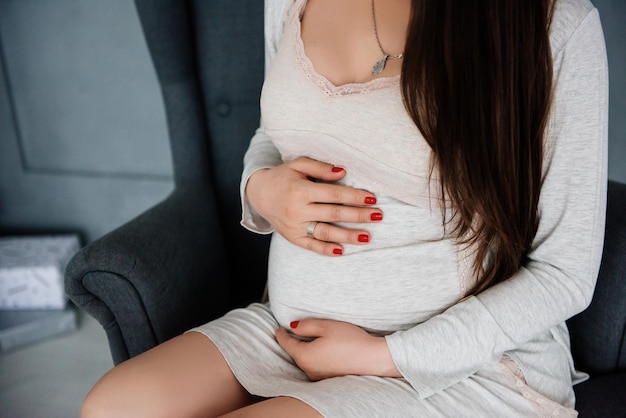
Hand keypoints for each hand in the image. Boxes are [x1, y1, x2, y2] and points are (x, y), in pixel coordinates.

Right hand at [245, 157, 382, 255]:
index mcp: (300, 190)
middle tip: (378, 216)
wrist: (257, 194)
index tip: (372, 198)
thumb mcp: (298, 165)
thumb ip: (320, 168)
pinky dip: (327, 250)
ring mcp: (295, 227)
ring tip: (368, 237)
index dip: (354, 196)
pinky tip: (343, 250)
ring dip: (348, 236)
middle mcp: (298, 210)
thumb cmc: (283, 177)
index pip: (334, 195)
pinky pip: (311, 246)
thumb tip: (343, 172)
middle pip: (334, 214)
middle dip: (358, 216)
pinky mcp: (292, 238)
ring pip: (326, 233)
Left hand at [275, 319, 400, 380]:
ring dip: (305, 350)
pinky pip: (316, 366)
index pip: (287, 344)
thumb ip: (306, 326)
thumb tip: (293, 327)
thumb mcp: (326, 326)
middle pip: (296, 353)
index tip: (278, 329)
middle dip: (294, 342)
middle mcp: (310, 369)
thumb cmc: (351, 341)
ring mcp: (319, 376)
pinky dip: (315, 358)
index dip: (281, 335)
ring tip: (310, 339)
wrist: (373, 358)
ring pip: (306, 360)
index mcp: (305, 356)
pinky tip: (324, 350)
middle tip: (292, 331)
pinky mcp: (329, 378)